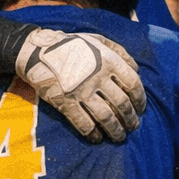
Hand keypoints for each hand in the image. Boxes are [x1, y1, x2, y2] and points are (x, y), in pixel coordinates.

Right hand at [17, 29, 145, 143]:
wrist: (37, 51)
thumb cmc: (71, 45)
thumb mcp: (98, 40)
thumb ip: (119, 52)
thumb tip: (136, 69)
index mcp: (108, 61)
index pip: (133, 84)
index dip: (140, 99)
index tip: (141, 109)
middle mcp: (98, 77)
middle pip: (122, 104)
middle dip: (130, 119)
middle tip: (133, 126)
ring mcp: (81, 91)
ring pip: (106, 117)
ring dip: (115, 130)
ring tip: (120, 137)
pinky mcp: (65, 103)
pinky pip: (83, 123)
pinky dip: (93, 134)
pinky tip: (97, 138)